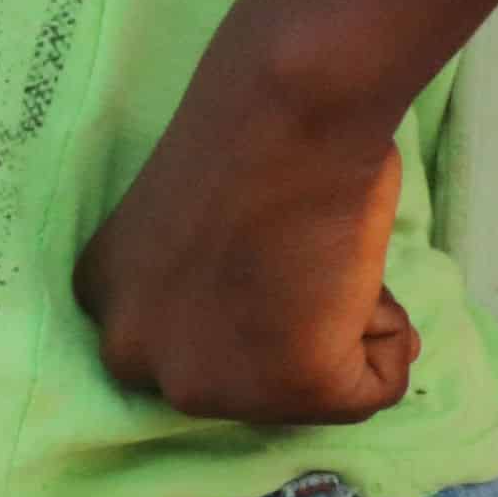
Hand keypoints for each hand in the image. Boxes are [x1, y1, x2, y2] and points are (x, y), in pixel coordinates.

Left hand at [77, 0, 497, 426]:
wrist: (284, 104)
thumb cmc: (249, 124)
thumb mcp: (187, 217)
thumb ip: (205, 272)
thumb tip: (262, 296)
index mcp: (104, 302)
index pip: (196, 344)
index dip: (257, 302)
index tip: (268, 252)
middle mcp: (133, 356)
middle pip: (254, 381)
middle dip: (302, 328)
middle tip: (307, 250)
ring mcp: (204, 383)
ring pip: (314, 392)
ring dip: (347, 325)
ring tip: (325, 251)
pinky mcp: (288, 386)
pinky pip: (373, 392)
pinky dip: (393, 338)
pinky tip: (355, 270)